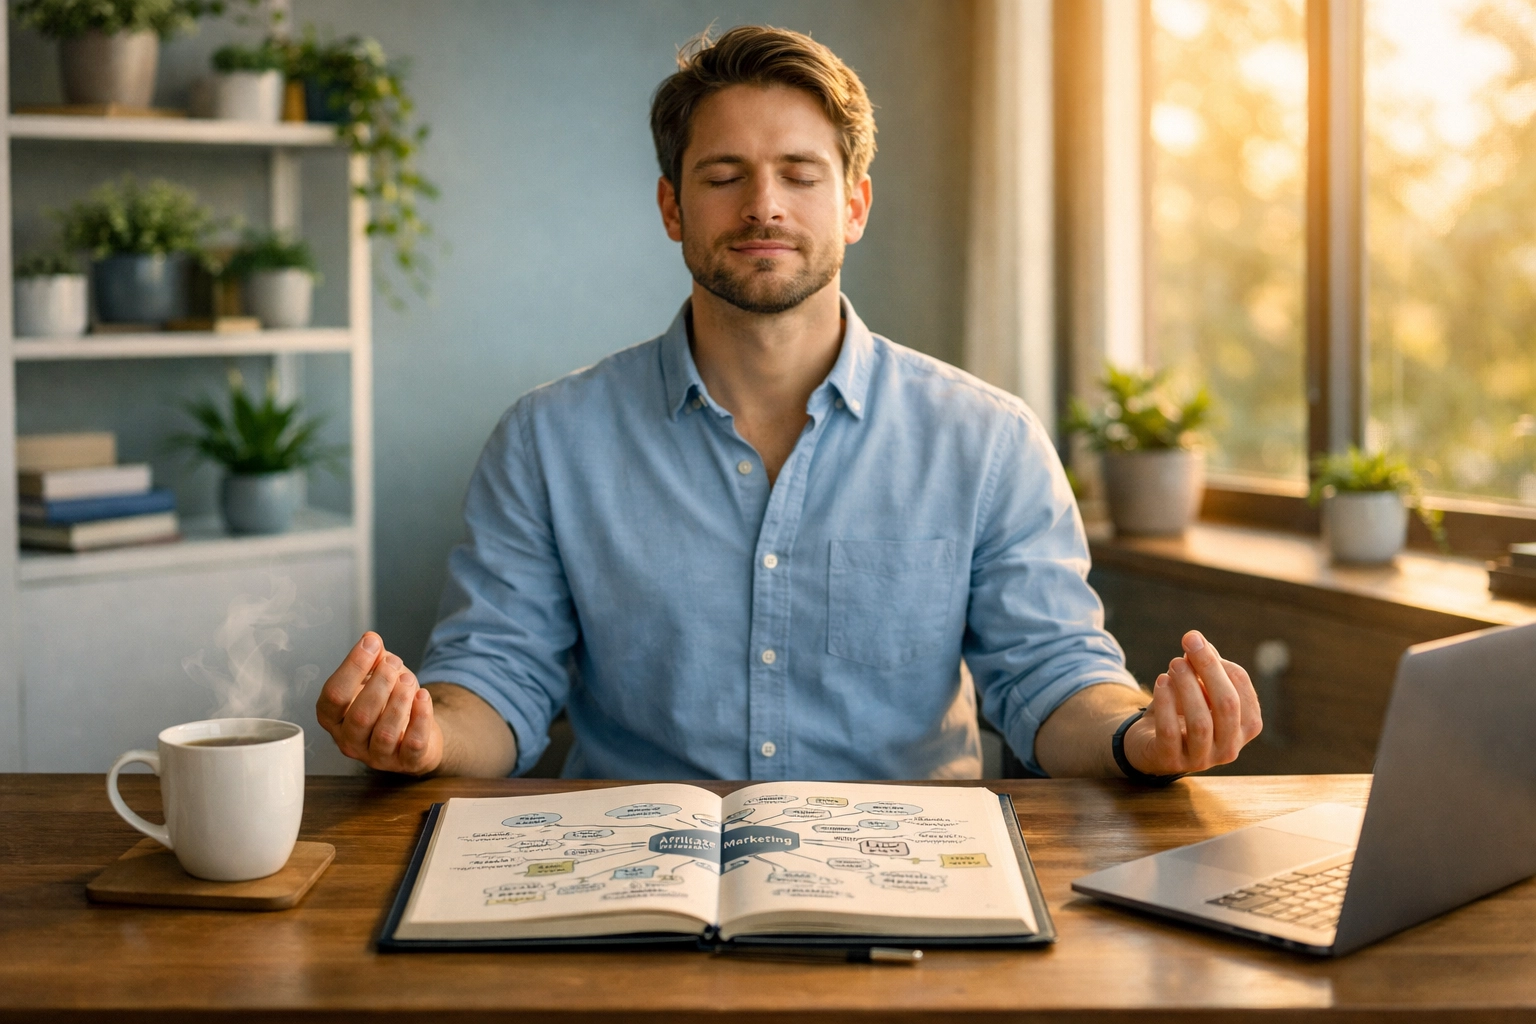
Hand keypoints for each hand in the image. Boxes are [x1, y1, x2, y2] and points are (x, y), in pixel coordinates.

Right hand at [315, 632, 442, 774]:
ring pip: (385, 732)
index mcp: (333, 718)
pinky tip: (423, 696)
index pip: (333, 695)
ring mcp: (376, 756)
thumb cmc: (388, 701)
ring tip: (409, 680)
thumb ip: (372, 658)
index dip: (352, 667)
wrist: (417, 727)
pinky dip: (421, 717)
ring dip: (400, 701)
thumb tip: (370, 639)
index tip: (370, 644)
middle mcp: (349, 741)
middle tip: (394, 663)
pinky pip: (413, 744)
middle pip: (360, 716)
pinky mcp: (405, 762)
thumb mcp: (378, 675)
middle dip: (380, 684)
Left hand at [1122, 630, 1261, 775]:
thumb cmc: (1179, 712)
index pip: (1243, 693)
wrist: (1147, 744)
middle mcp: (1229, 748)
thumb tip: (1198, 641)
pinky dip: (1165, 703)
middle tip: (1189, 643)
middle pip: (1227, 706)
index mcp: (1244, 728)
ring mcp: (1201, 759)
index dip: (1222, 664)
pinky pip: (1170, 731)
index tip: (1198, 642)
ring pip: (1201, 722)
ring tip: (1174, 663)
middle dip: (1208, 669)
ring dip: (1187, 686)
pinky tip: (1160, 681)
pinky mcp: (1171, 761)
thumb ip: (1200, 666)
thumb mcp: (1193, 687)